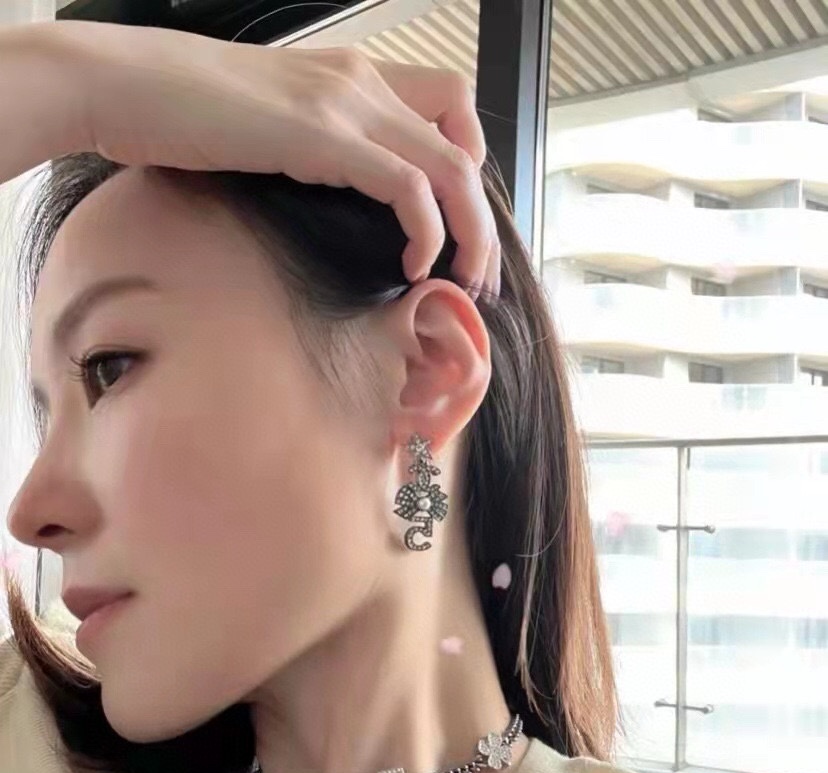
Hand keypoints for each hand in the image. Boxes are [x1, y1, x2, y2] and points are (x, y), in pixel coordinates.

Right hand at [72, 24, 499, 295]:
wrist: (121, 83)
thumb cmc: (181, 109)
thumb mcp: (270, 124)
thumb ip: (315, 146)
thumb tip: (339, 196)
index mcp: (352, 74)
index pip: (449, 107)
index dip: (467, 165)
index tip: (457, 223)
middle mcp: (361, 81)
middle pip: (465, 145)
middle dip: (482, 219)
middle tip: (478, 275)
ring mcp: (345, 104)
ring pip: (452, 168)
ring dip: (471, 234)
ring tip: (464, 281)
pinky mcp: (323, 135)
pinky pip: (407, 187)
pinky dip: (427, 231)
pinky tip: (413, 265)